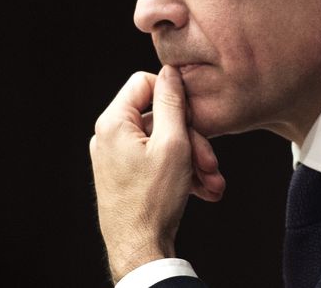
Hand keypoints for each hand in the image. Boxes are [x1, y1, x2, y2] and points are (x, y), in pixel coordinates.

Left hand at [89, 66, 225, 281]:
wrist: (139, 249)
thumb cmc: (153, 200)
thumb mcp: (173, 144)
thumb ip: (172, 103)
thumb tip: (170, 72)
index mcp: (114, 122)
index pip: (144, 82)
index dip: (173, 94)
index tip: (194, 115)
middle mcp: (108, 135)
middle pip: (158, 117)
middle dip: (191, 138)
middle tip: (211, 163)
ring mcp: (115, 156)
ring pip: (161, 142)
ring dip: (191, 159)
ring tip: (212, 182)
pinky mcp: (123, 174)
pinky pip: (155, 160)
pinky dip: (178, 171)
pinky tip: (202, 190)